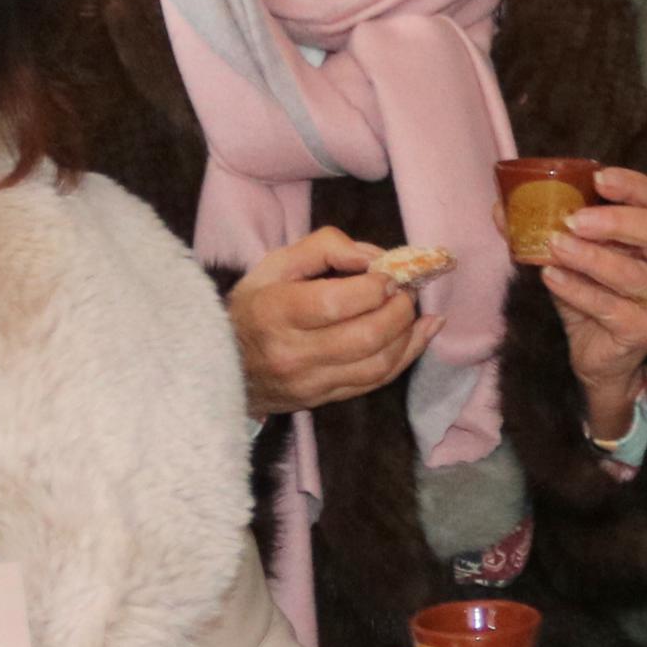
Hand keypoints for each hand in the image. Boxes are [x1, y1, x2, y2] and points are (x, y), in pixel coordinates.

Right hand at [230, 227, 432, 416]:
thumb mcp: (275, 264)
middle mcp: (292, 353)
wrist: (223, 366)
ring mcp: (309, 382)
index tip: (387, 273)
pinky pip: (375, 382)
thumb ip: (325, 248)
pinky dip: (407, 356)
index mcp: (276, 312)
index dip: (374, 286)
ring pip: (378, 364)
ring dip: (408, 334)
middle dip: (399, 309)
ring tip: (412, 309)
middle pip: (365, 336)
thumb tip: (373, 258)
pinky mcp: (323, 399)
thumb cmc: (254, 306)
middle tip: (405, 290)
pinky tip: (422, 333)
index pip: (336, 302)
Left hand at [541, 166, 646, 438]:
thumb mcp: (570, 258)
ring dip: (590, 257)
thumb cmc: (593, 296)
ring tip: (555, 246)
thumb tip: (501, 206)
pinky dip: (579, 291)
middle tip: (575, 218)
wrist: (599, 357)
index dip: (631, 185)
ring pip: (632, 274)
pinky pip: (613, 308)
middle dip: (615, 221)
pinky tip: (553, 278)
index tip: (597, 177)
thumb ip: (544, 230)